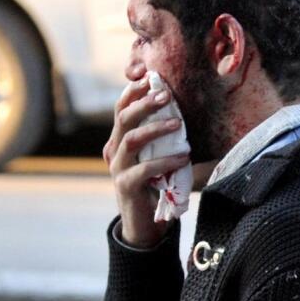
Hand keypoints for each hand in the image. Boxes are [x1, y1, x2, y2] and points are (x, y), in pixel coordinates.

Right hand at [103, 69, 189, 248]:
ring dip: (155, 128)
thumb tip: (185, 113)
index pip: (121, 107)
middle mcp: (114, 150)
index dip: (133, 90)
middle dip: (144, 103)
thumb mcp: (158, 156)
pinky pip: (145, 168)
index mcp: (120, 139)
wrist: (146, 225)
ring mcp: (117, 168)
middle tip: (166, 95)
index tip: (150, 75)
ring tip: (178, 123)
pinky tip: (183, 155)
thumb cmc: (156, 186)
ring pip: (131, 139)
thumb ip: (163, 138)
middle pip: (123, 117)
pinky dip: (166, 160)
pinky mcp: (126, 186)